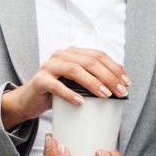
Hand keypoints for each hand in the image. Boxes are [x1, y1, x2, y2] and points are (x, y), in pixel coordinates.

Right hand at [1, 47, 130, 129]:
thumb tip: (119, 85)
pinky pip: (56, 85)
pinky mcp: (40, 80)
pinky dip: (69, 93)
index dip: (114, 67)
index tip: (127, 82)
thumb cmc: (56, 92)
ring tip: (105, 95)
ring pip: (74, 69)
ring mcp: (49, 66)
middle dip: (108, 76)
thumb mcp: (76, 83)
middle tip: (121, 92)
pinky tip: (81, 102)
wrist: (29, 100)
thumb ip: (92, 79)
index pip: (97, 55)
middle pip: (89, 61)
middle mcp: (60, 55)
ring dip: (93, 82)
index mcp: (72, 53)